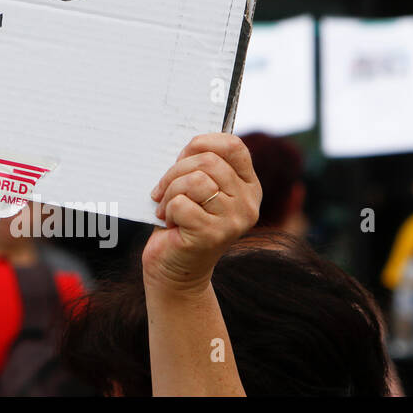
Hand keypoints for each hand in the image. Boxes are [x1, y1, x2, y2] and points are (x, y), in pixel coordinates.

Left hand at [143, 133, 260, 294]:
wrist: (175, 268)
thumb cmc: (181, 222)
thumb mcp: (194, 188)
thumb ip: (199, 166)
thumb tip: (192, 144)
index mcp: (248, 186)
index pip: (234, 146)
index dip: (202, 143)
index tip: (182, 157)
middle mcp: (248, 203)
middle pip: (208, 161)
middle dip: (175, 171)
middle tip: (163, 191)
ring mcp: (234, 220)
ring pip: (195, 180)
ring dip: (170, 191)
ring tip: (168, 208)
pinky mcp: (213, 235)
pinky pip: (182, 203)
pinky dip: (168, 209)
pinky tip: (170, 223)